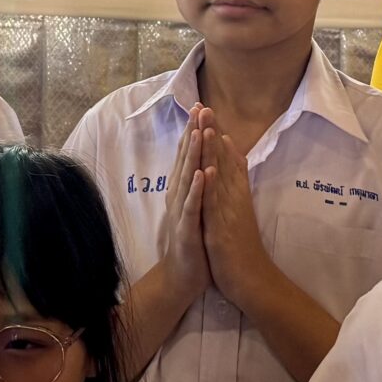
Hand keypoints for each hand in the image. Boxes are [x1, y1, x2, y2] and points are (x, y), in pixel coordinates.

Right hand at [152, 110, 211, 304]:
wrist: (183, 276)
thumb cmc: (193, 240)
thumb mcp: (196, 206)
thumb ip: (196, 183)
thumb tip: (201, 159)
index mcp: (183, 190)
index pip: (188, 155)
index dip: (193, 130)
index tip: (200, 105)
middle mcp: (178, 196)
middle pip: (185, 159)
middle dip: (192, 133)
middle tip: (197, 107)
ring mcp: (181, 212)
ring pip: (187, 177)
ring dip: (192, 154)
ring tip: (199, 131)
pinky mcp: (186, 229)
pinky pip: (192, 206)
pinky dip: (197, 189)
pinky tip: (202, 173)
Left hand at [195, 117, 272, 304]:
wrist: (253, 280)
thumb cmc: (243, 248)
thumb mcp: (239, 211)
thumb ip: (237, 185)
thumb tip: (235, 160)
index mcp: (235, 194)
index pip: (225, 159)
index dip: (214, 134)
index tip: (206, 110)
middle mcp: (234, 199)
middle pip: (223, 161)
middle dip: (212, 133)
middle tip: (206, 106)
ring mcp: (229, 213)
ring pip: (220, 177)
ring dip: (213, 152)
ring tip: (208, 126)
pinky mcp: (222, 229)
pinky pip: (216, 205)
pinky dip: (213, 186)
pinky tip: (208, 169)